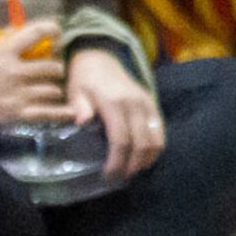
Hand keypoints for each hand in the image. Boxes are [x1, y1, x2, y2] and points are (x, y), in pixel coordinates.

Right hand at [0, 34, 66, 129]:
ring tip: (51, 88)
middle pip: (51, 66)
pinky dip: (59, 112)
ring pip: (52, 89)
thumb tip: (11, 30)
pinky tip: (71, 112)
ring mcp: (17, 94)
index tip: (57, 30)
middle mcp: (15, 72)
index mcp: (3, 53)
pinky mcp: (14, 113)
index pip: (35, 33)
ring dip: (54, 88)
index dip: (51, 29)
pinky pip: (44, 113)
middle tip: (53, 69)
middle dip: (56, 67)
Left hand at [62, 48, 162, 178]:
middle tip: (119, 179)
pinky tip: (143, 158)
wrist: (100, 57)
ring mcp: (147, 103)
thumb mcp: (75, 92)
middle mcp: (135, 104)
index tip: (108, 176)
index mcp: (114, 103)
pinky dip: (155, 147)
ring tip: (132, 171)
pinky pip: (160, 130)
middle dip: (132, 165)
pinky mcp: (152, 103)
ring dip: (146, 159)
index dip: (117, 161)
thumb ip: (79, 107)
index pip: (121, 139)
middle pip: (142, 143)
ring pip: (156, 139)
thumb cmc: (83, 80)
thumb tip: (81, 122)